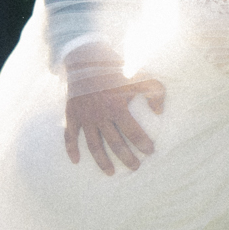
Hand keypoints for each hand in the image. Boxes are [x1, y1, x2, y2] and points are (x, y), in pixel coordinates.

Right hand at [61, 41, 164, 174]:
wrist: (85, 56)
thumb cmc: (115, 67)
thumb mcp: (140, 75)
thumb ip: (154, 93)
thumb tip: (158, 112)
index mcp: (117, 107)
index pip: (133, 132)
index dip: (143, 144)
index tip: (150, 152)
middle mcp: (100, 116)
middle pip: (115, 144)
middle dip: (127, 158)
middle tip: (135, 168)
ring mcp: (85, 116)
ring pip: (94, 145)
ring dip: (102, 161)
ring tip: (110, 173)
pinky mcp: (72, 113)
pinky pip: (69, 135)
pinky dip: (71, 149)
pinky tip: (76, 161)